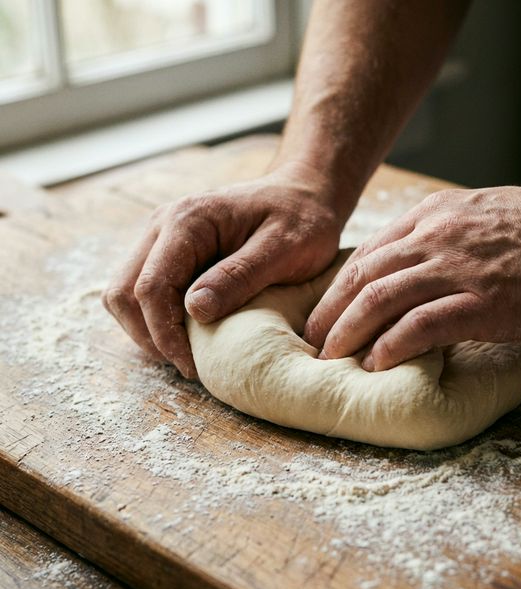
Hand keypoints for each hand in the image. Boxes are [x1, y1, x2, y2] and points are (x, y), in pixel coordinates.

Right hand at [103, 164, 343, 377]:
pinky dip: (156, 319)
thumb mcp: (283, 248)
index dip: (165, 332)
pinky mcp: (168, 253)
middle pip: (124, 293)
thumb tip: (196, 310)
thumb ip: (239, 276)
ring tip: (187, 354)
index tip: (193, 363)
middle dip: (150, 336)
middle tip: (188, 365)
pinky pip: (143, 292)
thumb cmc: (301, 220)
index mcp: (188, 220)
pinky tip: (188, 335)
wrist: (301, 196)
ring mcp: (161, 239)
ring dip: (148, 330)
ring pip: (125, 295)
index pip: (152, 286)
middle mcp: (162, 226)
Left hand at [304, 175, 520, 370]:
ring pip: (379, 298)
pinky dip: (390, 346)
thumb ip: (450, 239)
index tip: (327, 311)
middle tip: (312, 342)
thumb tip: (425, 269)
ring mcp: (458, 267)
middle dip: (330, 312)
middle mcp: (437, 235)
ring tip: (328, 359)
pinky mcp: (482, 301)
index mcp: (437, 215)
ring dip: (348, 332)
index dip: (340, 286)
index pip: (370, 252)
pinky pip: (420, 325)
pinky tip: (375, 365)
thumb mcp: (489, 219)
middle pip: (363, 276)